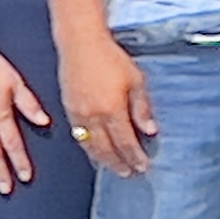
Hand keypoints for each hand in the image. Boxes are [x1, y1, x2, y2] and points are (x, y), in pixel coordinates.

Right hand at [61, 33, 156, 175]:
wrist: (80, 44)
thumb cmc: (111, 58)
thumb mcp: (136, 80)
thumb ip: (142, 108)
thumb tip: (150, 131)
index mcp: (112, 110)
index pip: (125, 142)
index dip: (134, 156)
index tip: (143, 166)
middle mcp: (93, 117)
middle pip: (106, 149)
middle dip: (118, 163)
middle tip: (129, 174)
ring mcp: (78, 114)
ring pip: (90, 145)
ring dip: (102, 159)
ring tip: (113, 167)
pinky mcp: (68, 109)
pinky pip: (78, 135)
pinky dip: (88, 147)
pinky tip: (95, 150)